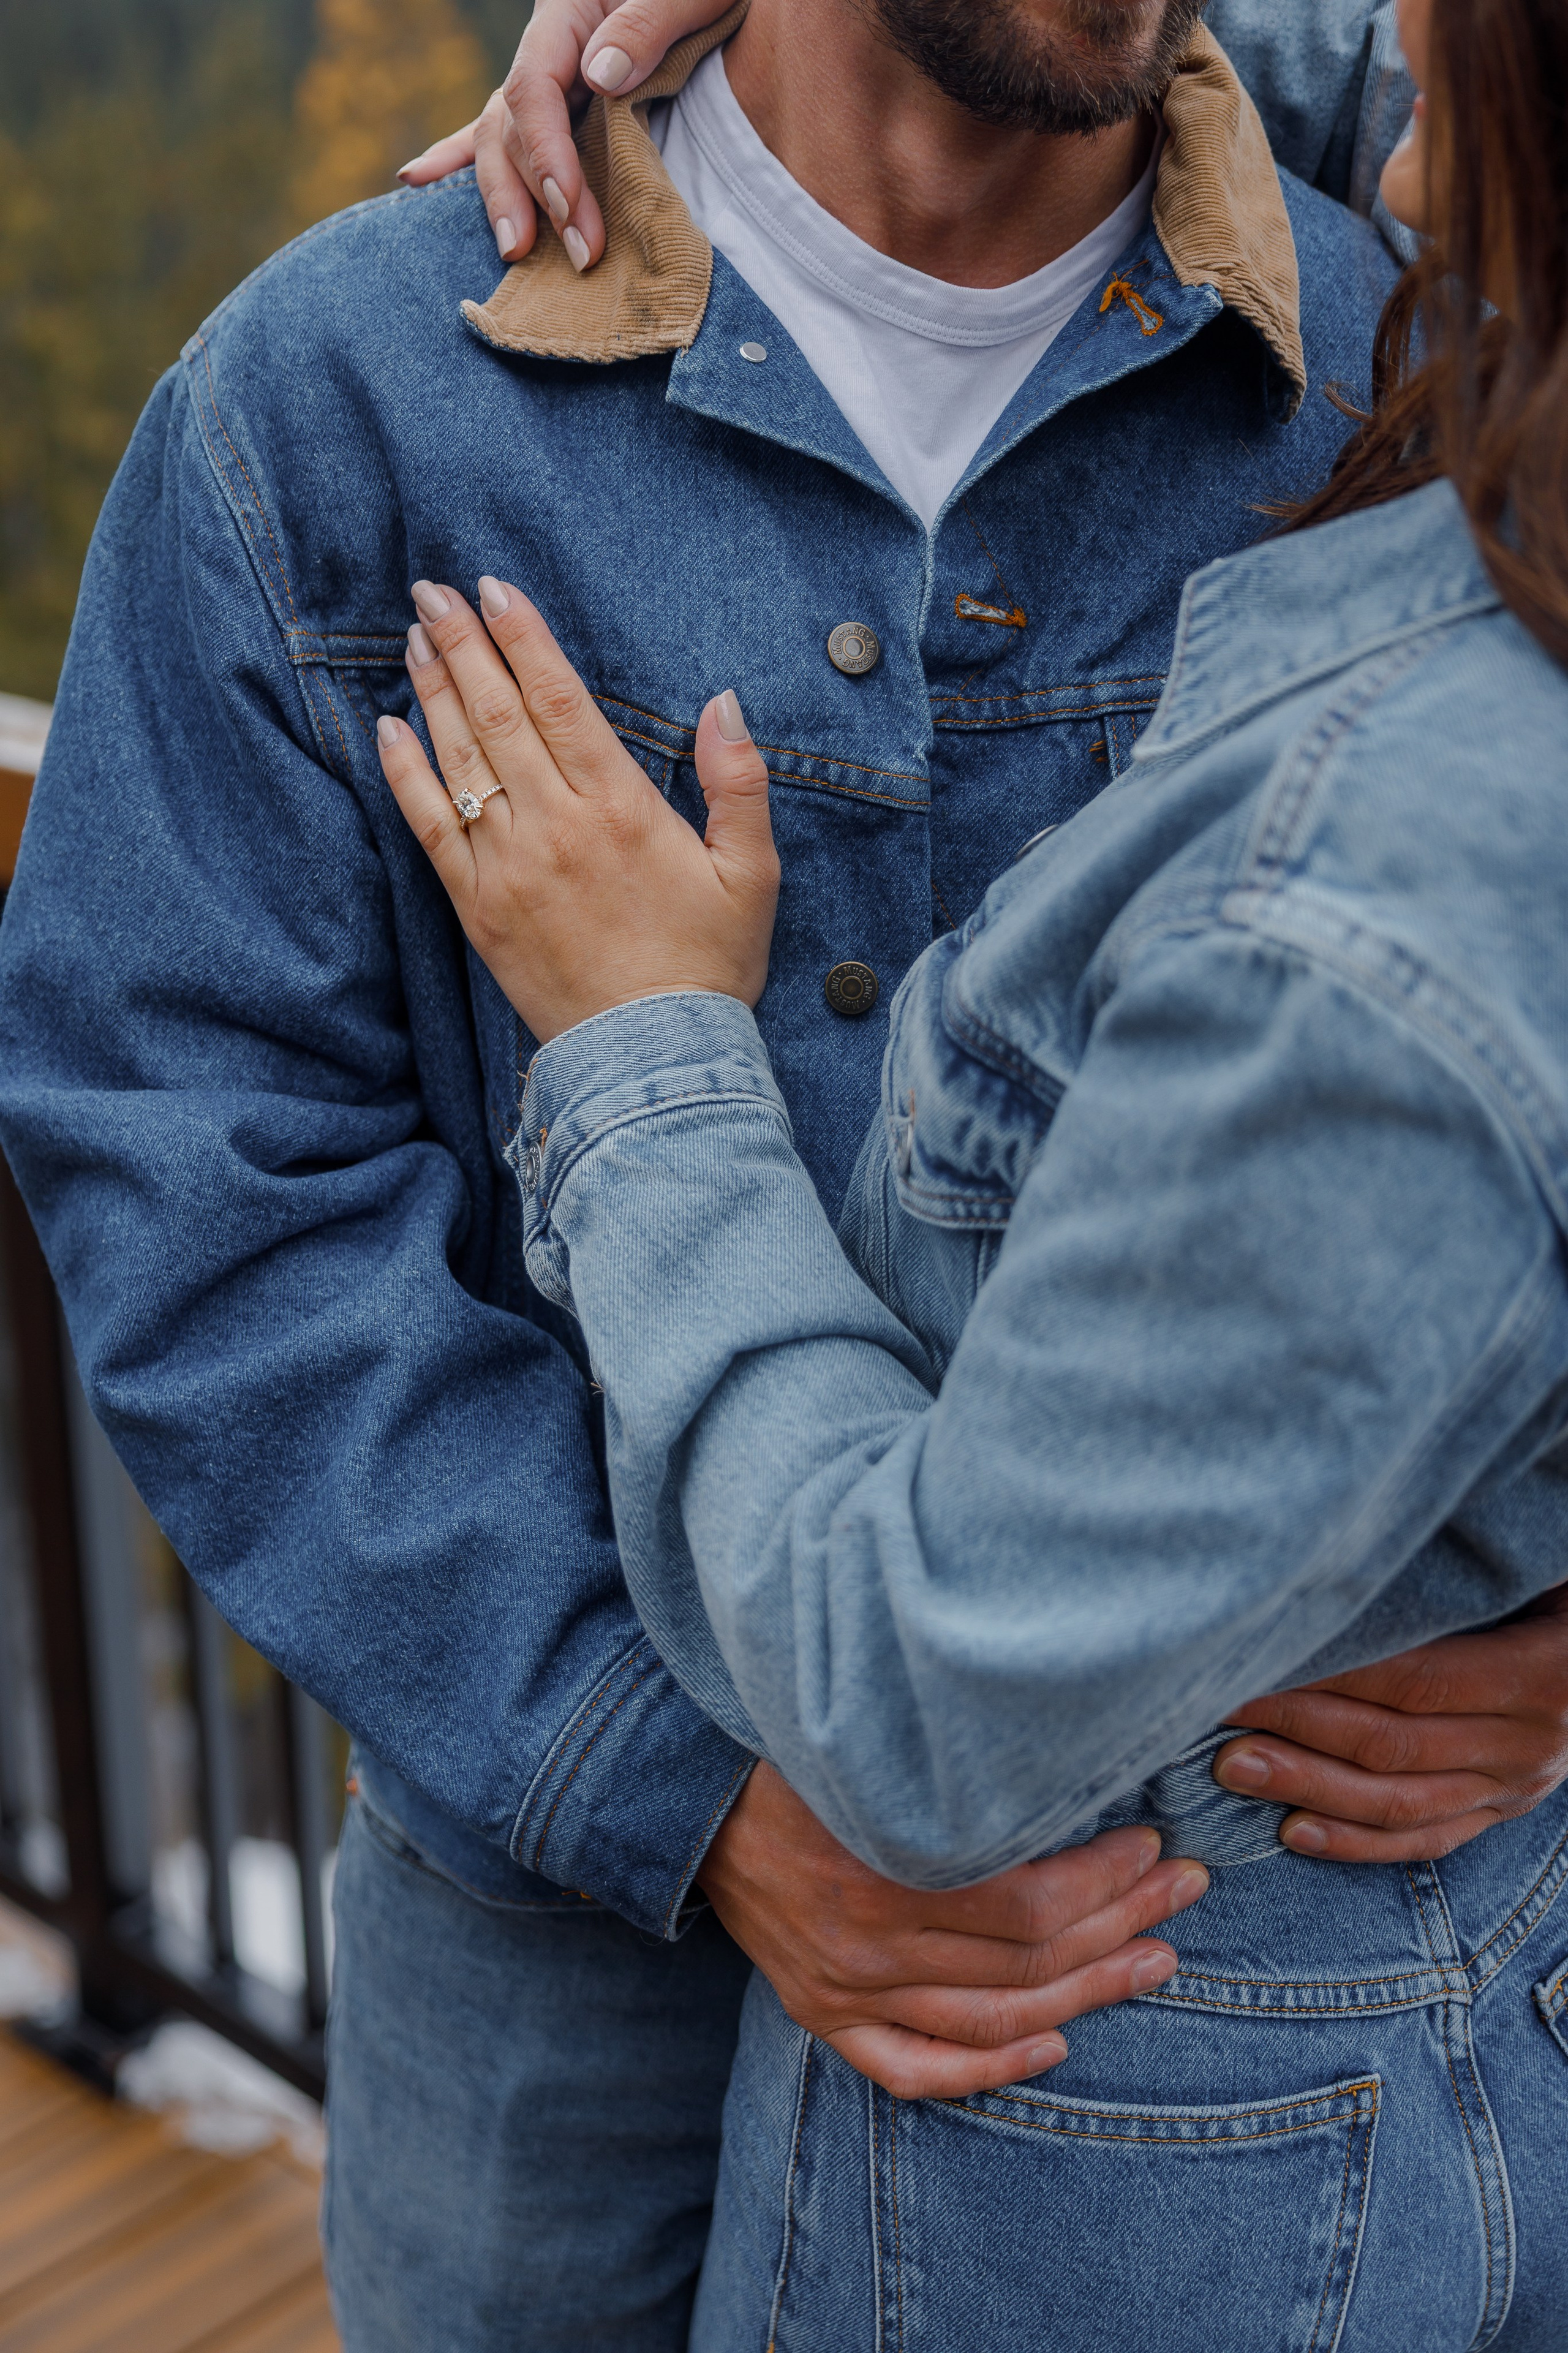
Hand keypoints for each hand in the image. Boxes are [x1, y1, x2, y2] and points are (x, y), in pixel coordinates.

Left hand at [377, 580, 778, 1040]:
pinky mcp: (479, 907)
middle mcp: (556, 828)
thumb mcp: (751, 873)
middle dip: (462, 645)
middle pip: (497, 714)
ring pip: (460, 760)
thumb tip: (724, 703)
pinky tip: (390, 729)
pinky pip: (430, 827)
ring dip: (432, 692)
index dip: (522, 638)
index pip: (558, 700)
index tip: (492, 589)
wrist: (654, 1056)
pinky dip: (406, 773)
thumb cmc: (708, 963)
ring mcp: (509, 867)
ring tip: (415, 637)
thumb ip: (740, 783)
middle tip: (433, 591)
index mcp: (620, 809)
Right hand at [397, 0, 734, 268]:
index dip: (546, 151)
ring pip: (502, 139)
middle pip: (513, 125)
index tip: (567, 204)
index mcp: (570, 14)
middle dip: (534, 195)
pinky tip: (415, 178)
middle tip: (577, 255)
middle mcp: (548, 50)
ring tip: (514, 252)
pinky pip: (501, 130)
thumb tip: (599, 76)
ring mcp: (548, 79)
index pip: (535, 88)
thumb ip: (645, 24)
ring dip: (503, 198)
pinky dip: (457, 155)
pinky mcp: (559, 104)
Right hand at [697, 1762, 1210, 2098]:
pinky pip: (915, 2069)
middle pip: (1025, 1957)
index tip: (1150, 1843)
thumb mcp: (869, 1750)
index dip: (1102, 1878)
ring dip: (1087, 1991)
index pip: (1025, 1898)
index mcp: (879, 1869)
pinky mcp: (823, 2016)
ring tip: (1156, 1960)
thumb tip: (1063, 1770)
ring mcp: (843, 1990)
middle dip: (1120, 1923)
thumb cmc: (794, 1757)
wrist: (693, 1803)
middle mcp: (865, 1943)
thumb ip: (950, 1776)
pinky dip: (991, 2070)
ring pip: (992, 2016)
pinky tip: (1056, 2044)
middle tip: (1183, 1891)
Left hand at [1215, 1582, 1567, 1860]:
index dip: (1329, 1677)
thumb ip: (1466, 1574)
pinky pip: (1427, 1839)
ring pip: (1401, 1802)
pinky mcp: (1504, 1811)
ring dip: (1309, 1788)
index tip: (1253, 1662)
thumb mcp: (1531, 1573)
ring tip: (1233, 1770)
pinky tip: (1292, 1831)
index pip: (1415, 1681)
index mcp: (1542, 1674)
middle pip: (1395, 1745)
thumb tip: (1367, 1548)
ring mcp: (1519, 1787)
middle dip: (1296, 1731)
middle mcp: (1531, 1742)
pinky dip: (1357, 1844)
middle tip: (1217, 1714)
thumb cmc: (1554, 1585)